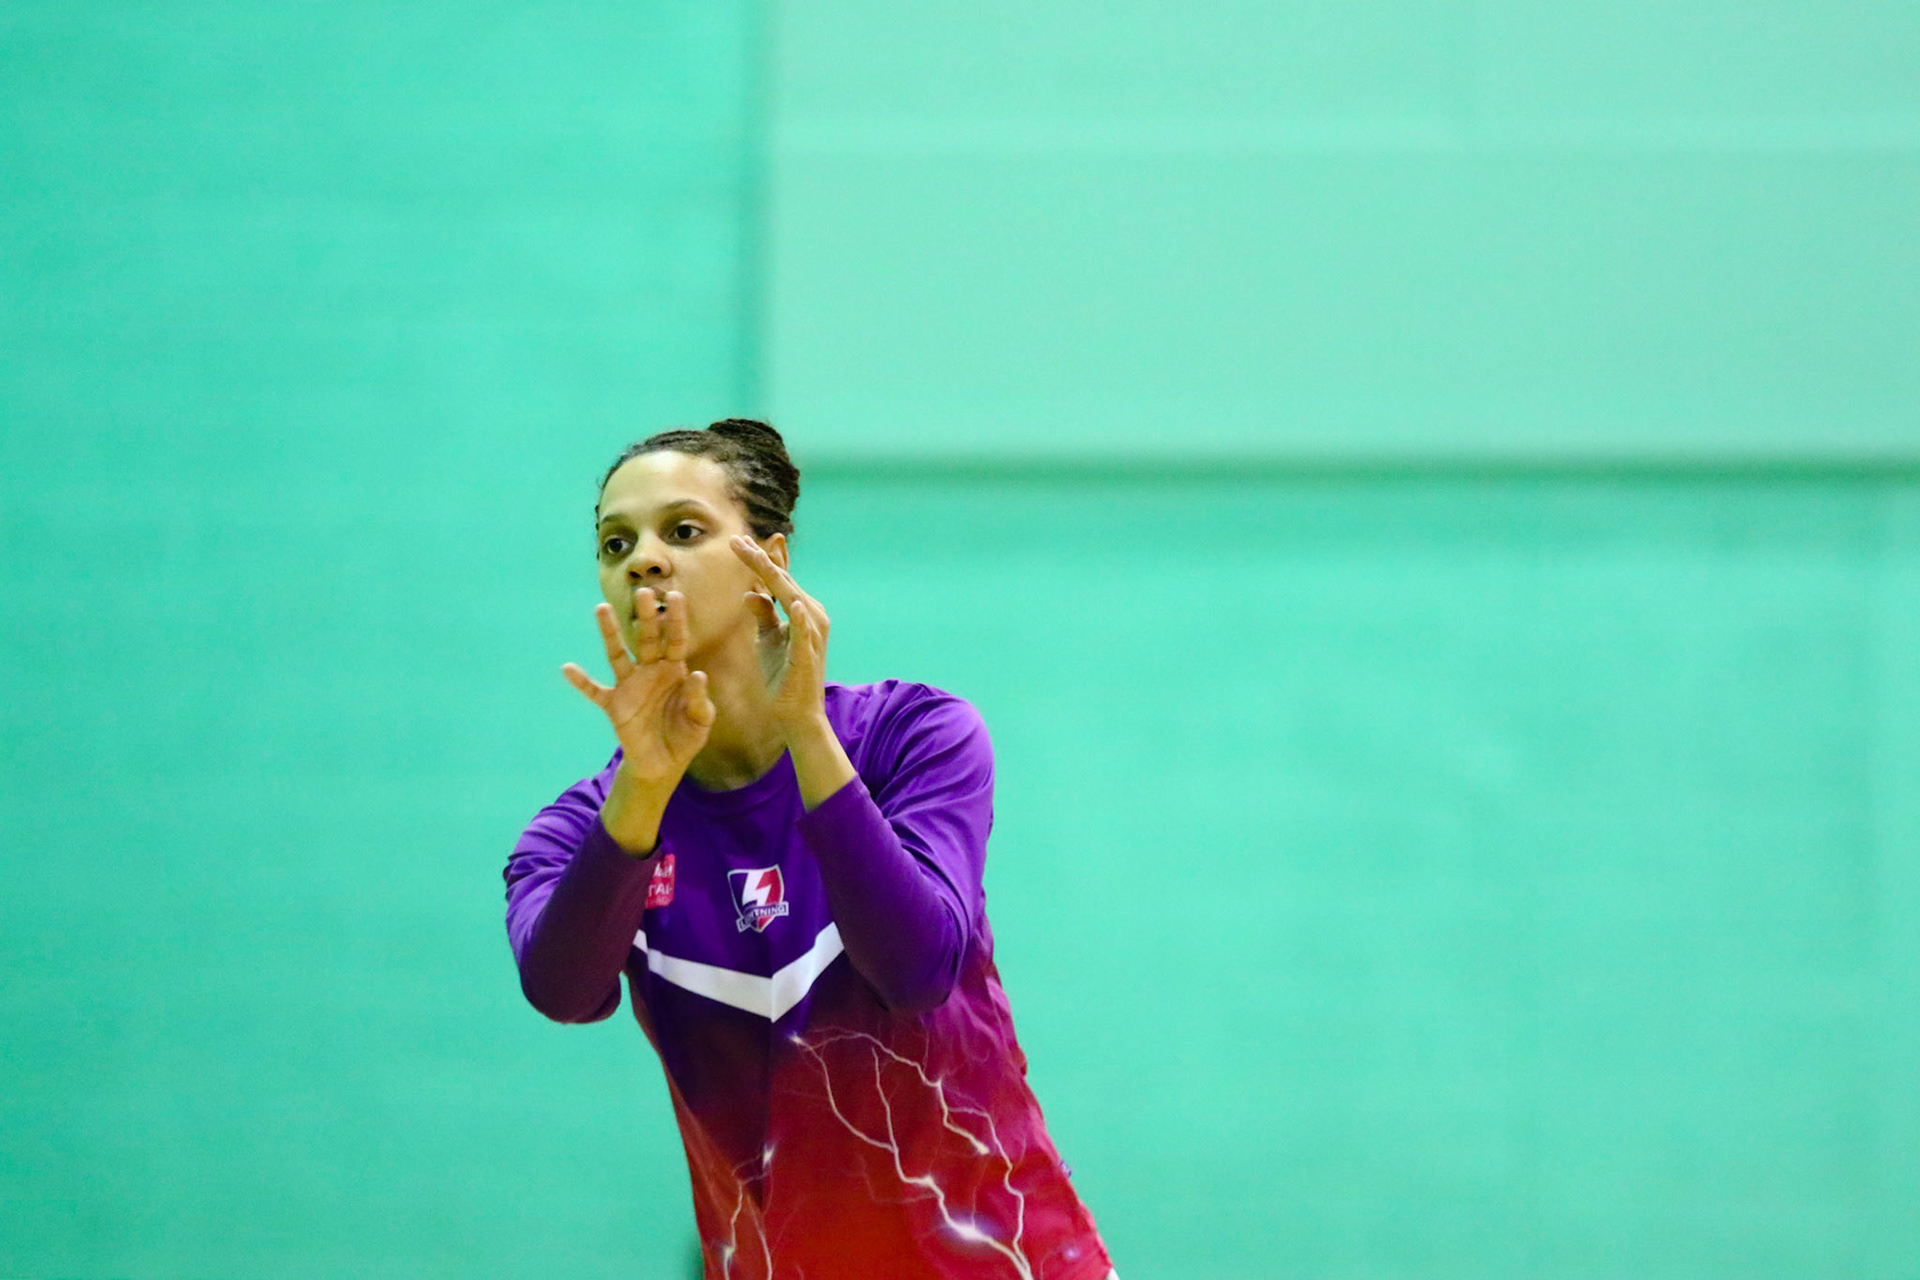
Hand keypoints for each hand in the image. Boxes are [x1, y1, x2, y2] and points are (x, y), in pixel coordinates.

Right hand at [561, 590, 715, 785]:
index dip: (677, 620)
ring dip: (610, 633)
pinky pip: (595, 691)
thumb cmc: (685, 736)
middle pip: (647, 639)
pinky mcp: (615, 705)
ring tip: (601, 608)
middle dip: (646, 616)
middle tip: (644, 592)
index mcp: (674, 671)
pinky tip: (567, 668)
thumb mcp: (700, 721)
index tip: (676, 596)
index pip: (676, 640)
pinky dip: (581, 681)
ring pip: (617, 655)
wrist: (663, 763)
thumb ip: (700, 700)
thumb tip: (697, 675)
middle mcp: (650, 671)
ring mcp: (630, 686)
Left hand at [732, 535, 829, 731]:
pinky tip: (795, 603)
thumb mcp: (767, 640)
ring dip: (776, 576)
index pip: (778, 579)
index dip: (761, 558)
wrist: (796, 713)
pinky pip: (804, 633)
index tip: (738, 540)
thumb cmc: (782, 675)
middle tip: (737, 541)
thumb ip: (763, 614)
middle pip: (783, 581)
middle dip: (760, 560)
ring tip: (758, 556)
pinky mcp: (807, 655)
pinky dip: (800, 618)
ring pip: (792, 597)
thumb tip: (749, 592)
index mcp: (800, 610)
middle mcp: (810, 615)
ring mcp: (811, 634)